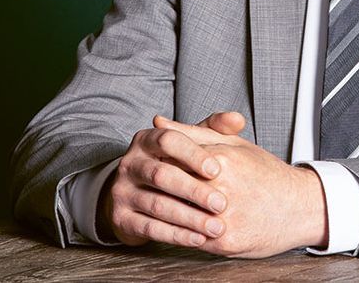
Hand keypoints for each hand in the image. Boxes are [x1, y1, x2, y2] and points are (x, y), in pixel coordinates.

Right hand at [102, 114, 238, 248]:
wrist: (138, 192)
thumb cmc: (175, 162)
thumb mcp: (192, 142)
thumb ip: (215, 128)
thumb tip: (237, 119)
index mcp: (146, 139)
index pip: (169, 140)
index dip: (193, 154)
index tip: (217, 170)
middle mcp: (129, 163)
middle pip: (161, 174)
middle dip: (194, 190)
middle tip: (221, 204)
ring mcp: (121, 191)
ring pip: (157, 205)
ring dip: (189, 218)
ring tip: (216, 227)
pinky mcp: (121, 218)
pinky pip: (150, 228)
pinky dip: (176, 235)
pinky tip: (198, 239)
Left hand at [155, 115, 328, 257]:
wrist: (299, 206)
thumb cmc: (266, 172)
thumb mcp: (233, 144)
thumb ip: (193, 132)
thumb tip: (159, 122)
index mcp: (222, 160)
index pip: (173, 159)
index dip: (154, 160)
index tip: (143, 162)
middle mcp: (222, 189)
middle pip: (171, 188)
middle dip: (152, 188)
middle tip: (138, 186)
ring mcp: (223, 217)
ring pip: (178, 217)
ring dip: (159, 214)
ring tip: (148, 208)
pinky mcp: (226, 242)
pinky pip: (191, 239)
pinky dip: (176, 234)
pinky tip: (169, 228)